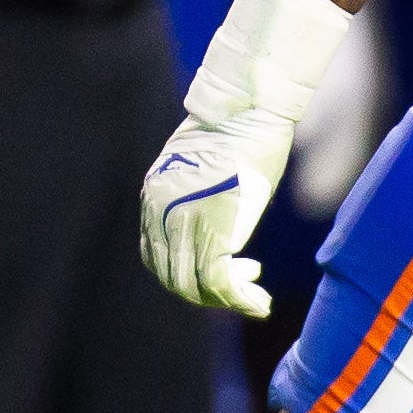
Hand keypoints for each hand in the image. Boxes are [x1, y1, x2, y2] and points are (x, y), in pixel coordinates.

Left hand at [141, 90, 293, 314]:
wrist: (246, 110)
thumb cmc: (238, 128)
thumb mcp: (202, 166)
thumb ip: (196, 197)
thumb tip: (214, 219)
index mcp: (154, 198)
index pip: (157, 256)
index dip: (187, 274)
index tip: (220, 272)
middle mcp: (160, 214)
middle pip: (172, 276)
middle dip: (207, 291)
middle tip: (241, 285)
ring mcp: (182, 223)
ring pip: (195, 285)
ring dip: (225, 299)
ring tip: (254, 294)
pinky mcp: (211, 230)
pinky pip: (220, 281)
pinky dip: (240, 299)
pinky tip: (259, 302)